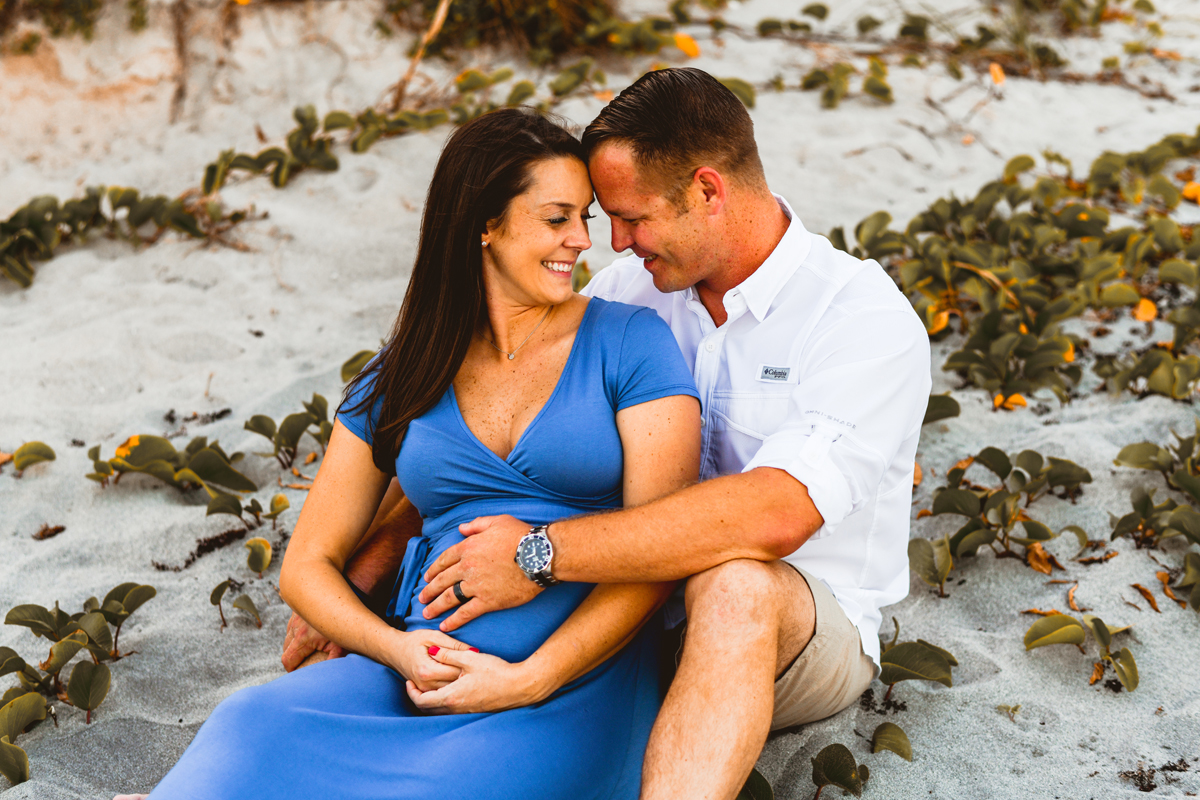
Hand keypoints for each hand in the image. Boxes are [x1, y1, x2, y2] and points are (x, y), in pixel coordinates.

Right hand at [281, 612, 345, 671]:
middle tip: (303, 663)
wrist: (342, 594)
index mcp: (303, 638)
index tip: (297, 673)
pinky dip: (296, 631)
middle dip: (292, 657)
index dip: (291, 670)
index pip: (288, 659)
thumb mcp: (341, 644)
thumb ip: (334, 661)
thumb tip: (330, 676)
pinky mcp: (299, 609)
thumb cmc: (343, 622)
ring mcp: (296, 617)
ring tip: (306, 649)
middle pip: (286, 649)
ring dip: (293, 644)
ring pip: (288, 635)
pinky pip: (292, 624)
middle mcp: (296, 627)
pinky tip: (308, 633)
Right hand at [387, 629, 475, 691]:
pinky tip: (460, 680)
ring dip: (461, 683)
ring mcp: (424, 690)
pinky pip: (444, 693)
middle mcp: (425, 684)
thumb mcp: (434, 636)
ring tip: (470, 673)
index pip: (456, 671)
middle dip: (467, 676)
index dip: (470, 666)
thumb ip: (454, 645)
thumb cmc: (414, 641)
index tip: (478, 660)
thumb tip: (475, 651)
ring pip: (451, 691)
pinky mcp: (425, 692)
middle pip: (455, 684)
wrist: (394, 651)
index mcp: (428, 670)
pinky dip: (453, 688)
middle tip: (477, 668)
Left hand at [405, 647, 548, 713]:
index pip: (421, 701)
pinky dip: (444, 703)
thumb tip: (431, 652)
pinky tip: (450, 690)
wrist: (519, 687)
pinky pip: (452, 711)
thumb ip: (448, 655)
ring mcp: (466, 712)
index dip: (411, 692)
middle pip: (428, 709)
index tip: (409, 682)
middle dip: (419, 698)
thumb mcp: (470, 658)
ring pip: (440, 711)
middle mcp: (456, 709)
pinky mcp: (475, 711)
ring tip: (431, 686)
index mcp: (451, 696)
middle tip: (416, 685)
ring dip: (431, 701)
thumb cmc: (496, 672)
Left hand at [418, 515, 541, 632]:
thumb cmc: (521, 536)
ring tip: (427, 613)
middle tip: (421, 598)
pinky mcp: (488, 601)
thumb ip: (477, 524)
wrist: (539, 556)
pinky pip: (466, 612)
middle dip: (429, 590)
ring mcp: (476, 585)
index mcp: (468, 548)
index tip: (427, 577)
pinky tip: (445, 625)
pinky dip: (454, 620)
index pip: (444, 560)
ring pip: (449, 597)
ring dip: (436, 606)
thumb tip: (461, 529)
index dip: (434, 569)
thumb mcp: (497, 521)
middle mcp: (467, 567)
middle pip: (442, 580)